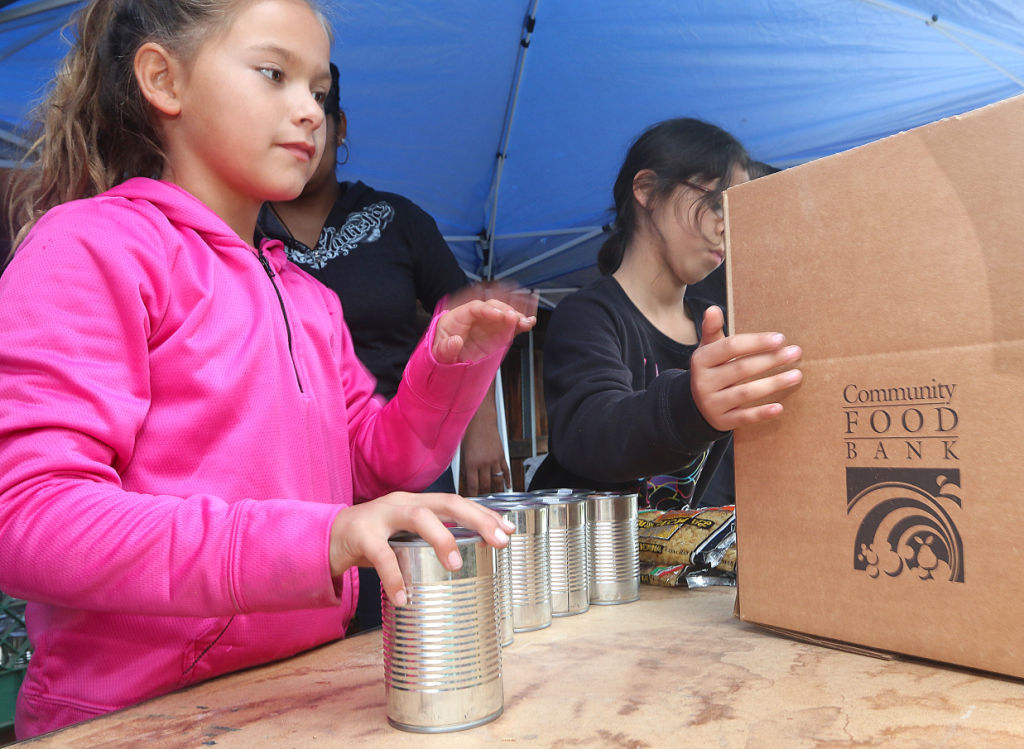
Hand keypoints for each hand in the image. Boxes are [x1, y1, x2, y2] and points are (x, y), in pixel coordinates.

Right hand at [328, 492, 514, 606]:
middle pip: (446, 501)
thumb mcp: (403, 536)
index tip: (508, 530)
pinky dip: (394, 577)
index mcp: (417, 502)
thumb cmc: (372, 539)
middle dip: (476, 519)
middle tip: (499, 541)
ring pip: (417, 516)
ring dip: (441, 538)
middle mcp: (402, 501)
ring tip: (456, 564)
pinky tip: (404, 598)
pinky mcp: (360, 533)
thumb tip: (467, 563)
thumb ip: (427, 543)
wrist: (326, 538)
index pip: (457, 501)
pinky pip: (380, 555)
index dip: (484, 514)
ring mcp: (381, 514)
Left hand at [433, 298, 535, 363]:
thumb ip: (445, 348)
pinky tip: (529, 323)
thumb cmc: (441, 355)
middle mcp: (474, 318)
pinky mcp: (496, 334)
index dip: (488, 309)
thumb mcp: (438, 354)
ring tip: (527, 322)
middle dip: (505, 310)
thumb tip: (454, 341)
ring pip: (503, 314)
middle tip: (515, 318)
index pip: (474, 307)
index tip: (499, 315)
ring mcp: (486, 325)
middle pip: (491, 307)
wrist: (447, 364)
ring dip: (516, 316)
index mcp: (457, 318)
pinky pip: (509, 325)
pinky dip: (519, 324)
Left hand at [459, 380, 508, 495]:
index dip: (472, 495)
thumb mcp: (461, 452)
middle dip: (483, 495)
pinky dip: (507, 481)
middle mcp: (484, 463)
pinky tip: (507, 487)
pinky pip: (506, 472)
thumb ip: (464, 468)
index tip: (471, 501)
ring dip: (495, 491)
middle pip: (485, 486)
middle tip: (482, 503)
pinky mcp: (502, 455)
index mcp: (471, 463)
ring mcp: (494, 460)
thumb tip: (466, 480)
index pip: (472, 486)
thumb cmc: (468, 432)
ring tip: (494, 498)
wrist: (480, 419)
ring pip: (496, 481)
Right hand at [690, 306, 802, 431]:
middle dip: (771, 360)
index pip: (730, 347)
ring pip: (746, 393)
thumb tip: (712, 309)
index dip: (756, 342)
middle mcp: (704, 382)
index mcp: (701, 360)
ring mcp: (712, 403)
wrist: (695, 405)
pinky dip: (761, 413)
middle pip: (741, 369)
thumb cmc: (711, 370)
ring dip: (773, 384)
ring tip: (797, 375)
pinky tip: (780, 408)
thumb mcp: (708, 350)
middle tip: (795, 352)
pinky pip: (744, 417)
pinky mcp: (722, 421)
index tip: (780, 339)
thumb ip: (712, 330)